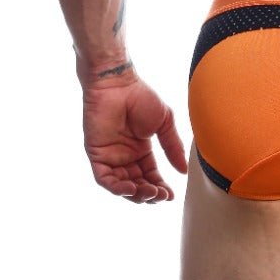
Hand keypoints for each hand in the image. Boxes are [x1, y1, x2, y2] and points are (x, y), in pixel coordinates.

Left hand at [82, 77, 188, 202]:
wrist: (118, 84)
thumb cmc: (141, 97)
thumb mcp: (164, 124)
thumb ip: (173, 147)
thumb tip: (183, 170)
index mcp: (141, 150)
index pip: (150, 176)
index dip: (160, 188)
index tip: (171, 196)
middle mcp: (125, 156)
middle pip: (137, 185)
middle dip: (149, 194)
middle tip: (161, 196)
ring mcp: (110, 157)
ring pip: (121, 186)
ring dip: (136, 194)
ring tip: (150, 193)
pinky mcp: (96, 155)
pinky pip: (104, 179)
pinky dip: (117, 188)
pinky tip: (132, 188)